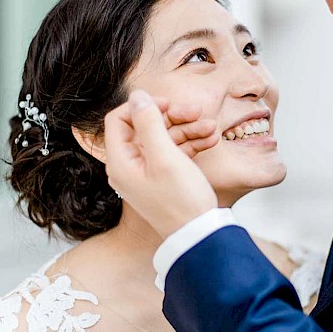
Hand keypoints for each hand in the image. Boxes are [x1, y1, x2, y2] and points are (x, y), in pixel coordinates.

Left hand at [104, 89, 217, 238]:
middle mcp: (130, 166)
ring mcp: (148, 173)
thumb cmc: (181, 201)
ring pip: (165, 139)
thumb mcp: (165, 158)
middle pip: (146, 127)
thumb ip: (149, 124)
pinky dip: (192, 144)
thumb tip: (138, 96)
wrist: (199, 235)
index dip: (144, 107)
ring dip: (189, 129)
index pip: (120, 120)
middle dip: (173, 117)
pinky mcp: (165, 178)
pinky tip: (211, 140)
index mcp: (121, 162)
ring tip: (213, 129)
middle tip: (198, 112)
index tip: (169, 105)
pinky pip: (175, 153)